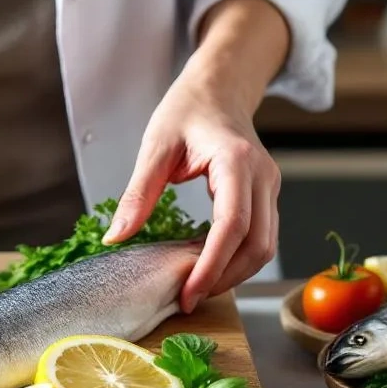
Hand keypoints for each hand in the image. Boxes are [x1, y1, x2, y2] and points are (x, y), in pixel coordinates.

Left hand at [103, 0, 290, 311]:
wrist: (218, 88)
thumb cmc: (186, 110)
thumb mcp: (154, 146)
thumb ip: (137, 193)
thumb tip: (115, 237)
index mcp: (236, 161)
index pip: (232, 226)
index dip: (211, 266)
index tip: (187, 293)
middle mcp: (263, 177)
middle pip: (257, 245)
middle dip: (225, 278)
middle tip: (188, 299)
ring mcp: (271, 187)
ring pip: (265, 246)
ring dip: (235, 274)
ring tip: (197, 288)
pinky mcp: (268, 195)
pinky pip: (261, 236)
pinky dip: (238, 258)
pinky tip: (209, 266)